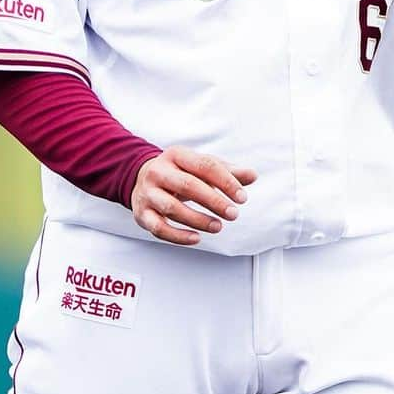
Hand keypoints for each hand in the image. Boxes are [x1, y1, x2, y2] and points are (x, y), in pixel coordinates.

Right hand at [130, 146, 257, 246]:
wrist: (140, 178)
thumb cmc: (179, 172)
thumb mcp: (201, 166)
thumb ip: (227, 171)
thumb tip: (253, 175)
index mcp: (177, 155)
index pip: (205, 165)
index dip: (225, 181)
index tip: (242, 197)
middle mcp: (159, 172)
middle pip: (188, 185)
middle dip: (214, 201)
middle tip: (234, 214)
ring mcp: (148, 193)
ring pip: (172, 208)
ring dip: (198, 219)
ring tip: (219, 227)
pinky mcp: (141, 214)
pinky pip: (159, 228)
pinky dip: (178, 236)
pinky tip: (197, 238)